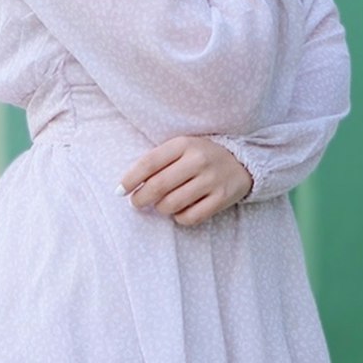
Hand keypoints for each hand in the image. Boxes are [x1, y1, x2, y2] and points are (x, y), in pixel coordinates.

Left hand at [117, 135, 254, 226]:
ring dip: (161, 208)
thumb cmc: (200, 156)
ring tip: (162, 204)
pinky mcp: (221, 198)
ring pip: (172, 204)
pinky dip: (179, 217)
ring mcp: (211, 180)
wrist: (242, 162)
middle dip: (140, 199)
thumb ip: (158, 162)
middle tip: (136, 203)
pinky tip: (179, 210)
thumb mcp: (181, 148)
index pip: (149, 163)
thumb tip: (128, 186)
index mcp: (183, 144)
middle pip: (158, 186)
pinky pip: (190, 217)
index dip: (130, 179)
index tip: (120, 190)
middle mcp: (198, 160)